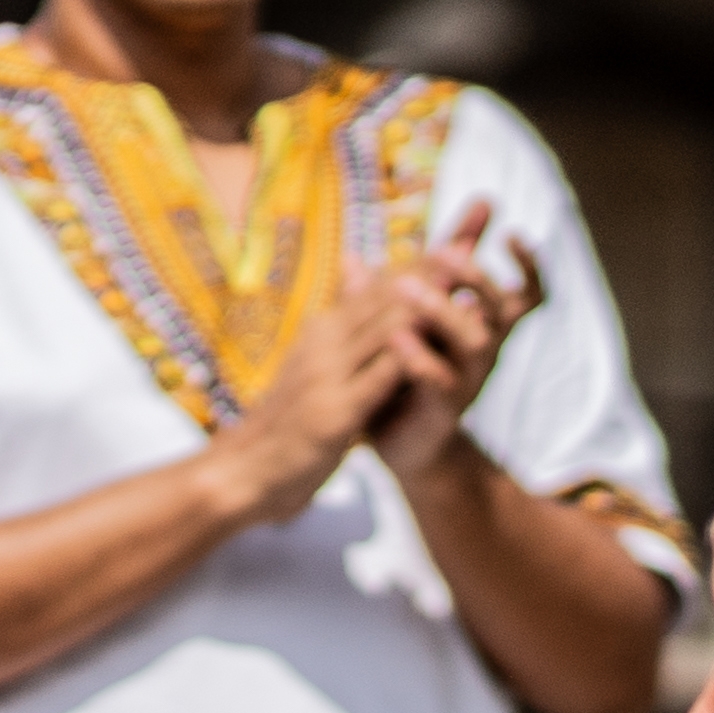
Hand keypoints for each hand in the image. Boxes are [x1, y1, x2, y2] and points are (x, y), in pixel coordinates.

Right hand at [215, 202, 535, 516]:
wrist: (242, 472)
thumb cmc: (282, 424)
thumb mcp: (310, 369)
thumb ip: (339, 333)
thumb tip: (354, 305)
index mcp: (322, 332)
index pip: (376, 288)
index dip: (418, 263)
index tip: (457, 241)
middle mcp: (325, 343)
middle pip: (386, 297)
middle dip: (429, 269)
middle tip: (471, 242)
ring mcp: (329, 375)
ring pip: (384, 327)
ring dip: (426, 298)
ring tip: (464, 274)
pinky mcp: (336, 413)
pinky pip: (381, 377)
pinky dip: (412, 353)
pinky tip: (440, 341)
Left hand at [349, 199, 543, 480]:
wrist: (399, 445)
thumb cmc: (399, 378)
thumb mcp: (389, 332)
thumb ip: (366, 304)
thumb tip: (348, 256)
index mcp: (480, 326)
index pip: (520, 291)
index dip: (526, 264)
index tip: (509, 231)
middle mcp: (483, 350)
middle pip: (500, 307)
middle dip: (475, 276)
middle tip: (446, 252)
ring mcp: (468, 380)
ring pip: (475, 340)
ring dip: (443, 309)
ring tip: (405, 285)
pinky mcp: (445, 408)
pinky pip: (442, 381)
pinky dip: (421, 357)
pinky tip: (398, 336)